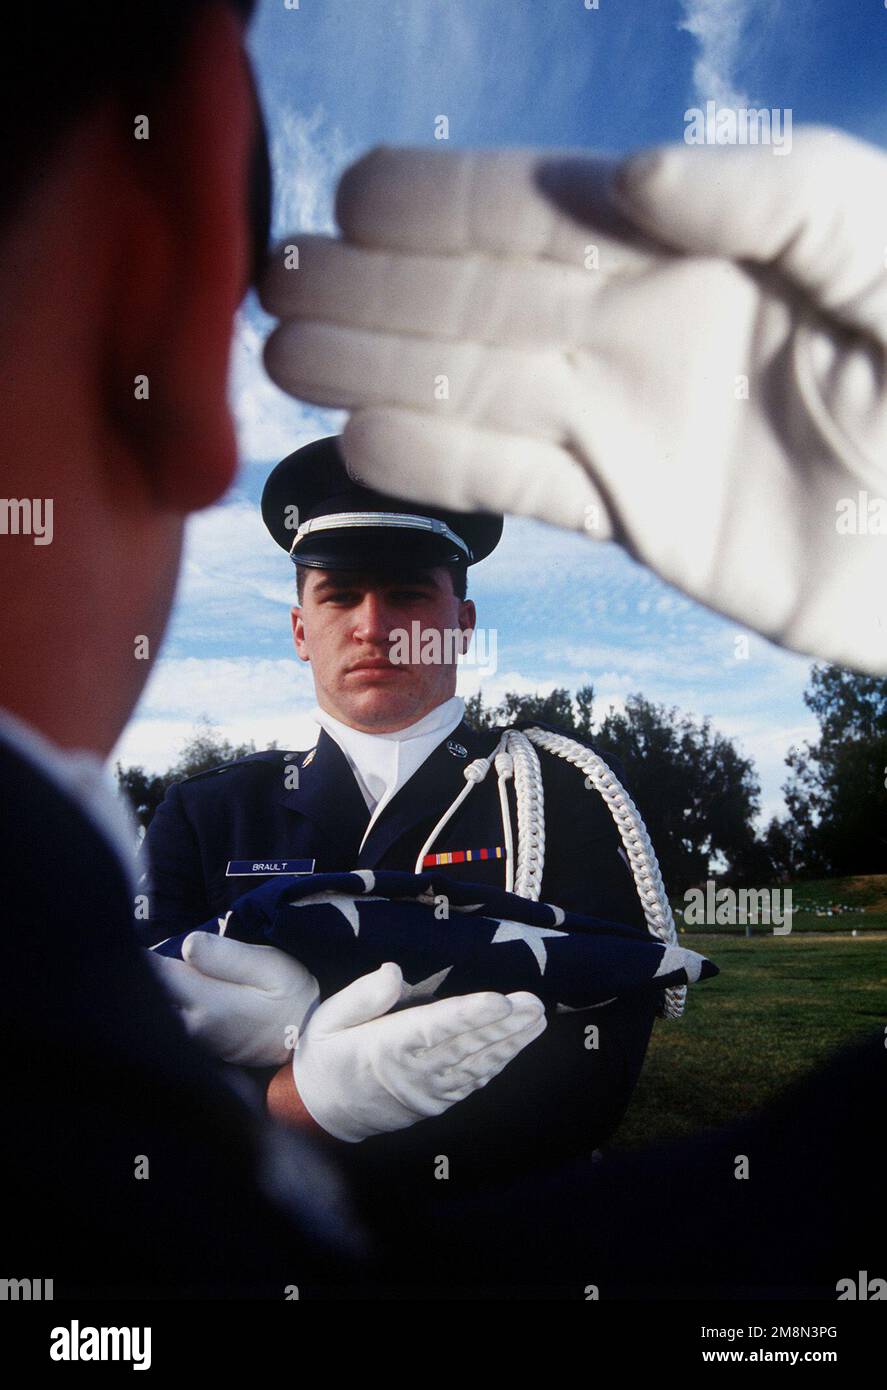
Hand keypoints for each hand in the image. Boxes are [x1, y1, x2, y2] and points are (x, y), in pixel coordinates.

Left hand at [150, 932, 319, 1066]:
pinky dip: (160, 1004)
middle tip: (139, 948)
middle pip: (147, 994)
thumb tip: (186, 944)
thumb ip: (227, 956)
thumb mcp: (270, 967)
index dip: (138, 954)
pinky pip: (165, 1021)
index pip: (153, 973)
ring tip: (155, 967)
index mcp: (206, 1003)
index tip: (127, 933)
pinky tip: (171, 990)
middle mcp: (190, 1026)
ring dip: (150, 988)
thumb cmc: (292, 997)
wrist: (307, 1043)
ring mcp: (190, 1040)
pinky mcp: (194, 1046)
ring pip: (155, 1009)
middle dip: (139, 972)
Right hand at [260, 128, 886, 673]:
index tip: (350, 198)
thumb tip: (628, 181)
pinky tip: (364, 444)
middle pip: (481, 300)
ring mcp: (628, 424)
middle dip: (376, 290)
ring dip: (379, 372)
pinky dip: (441, 467)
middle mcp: (637, 325)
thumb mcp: (882, 249)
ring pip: (479, 390)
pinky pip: (518, 485)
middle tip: (277, 286)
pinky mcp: (635, 516)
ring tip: (283, 358)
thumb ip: (771, 196)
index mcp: (690, 243)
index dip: (441, 203)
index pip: (539, 208)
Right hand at [292, 962, 546, 1141]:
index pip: (434, 1028)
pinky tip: (515, 1046)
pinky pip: (472, 1082)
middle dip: (503, 1026)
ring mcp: (429, 1091)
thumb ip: (362, 996)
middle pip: (465, 1046)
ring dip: (509, 1044)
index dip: (468, 1014)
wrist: (321, 1115)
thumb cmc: (325, 1058)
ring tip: (536, 1021)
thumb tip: (393, 971)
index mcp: (385, 1048)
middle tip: (534, 1005)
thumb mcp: (328, 1020)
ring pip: (476, 1066)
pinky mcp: (437, 1101)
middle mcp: (413, 1072)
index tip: (499, 1000)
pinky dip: (497, 1064)